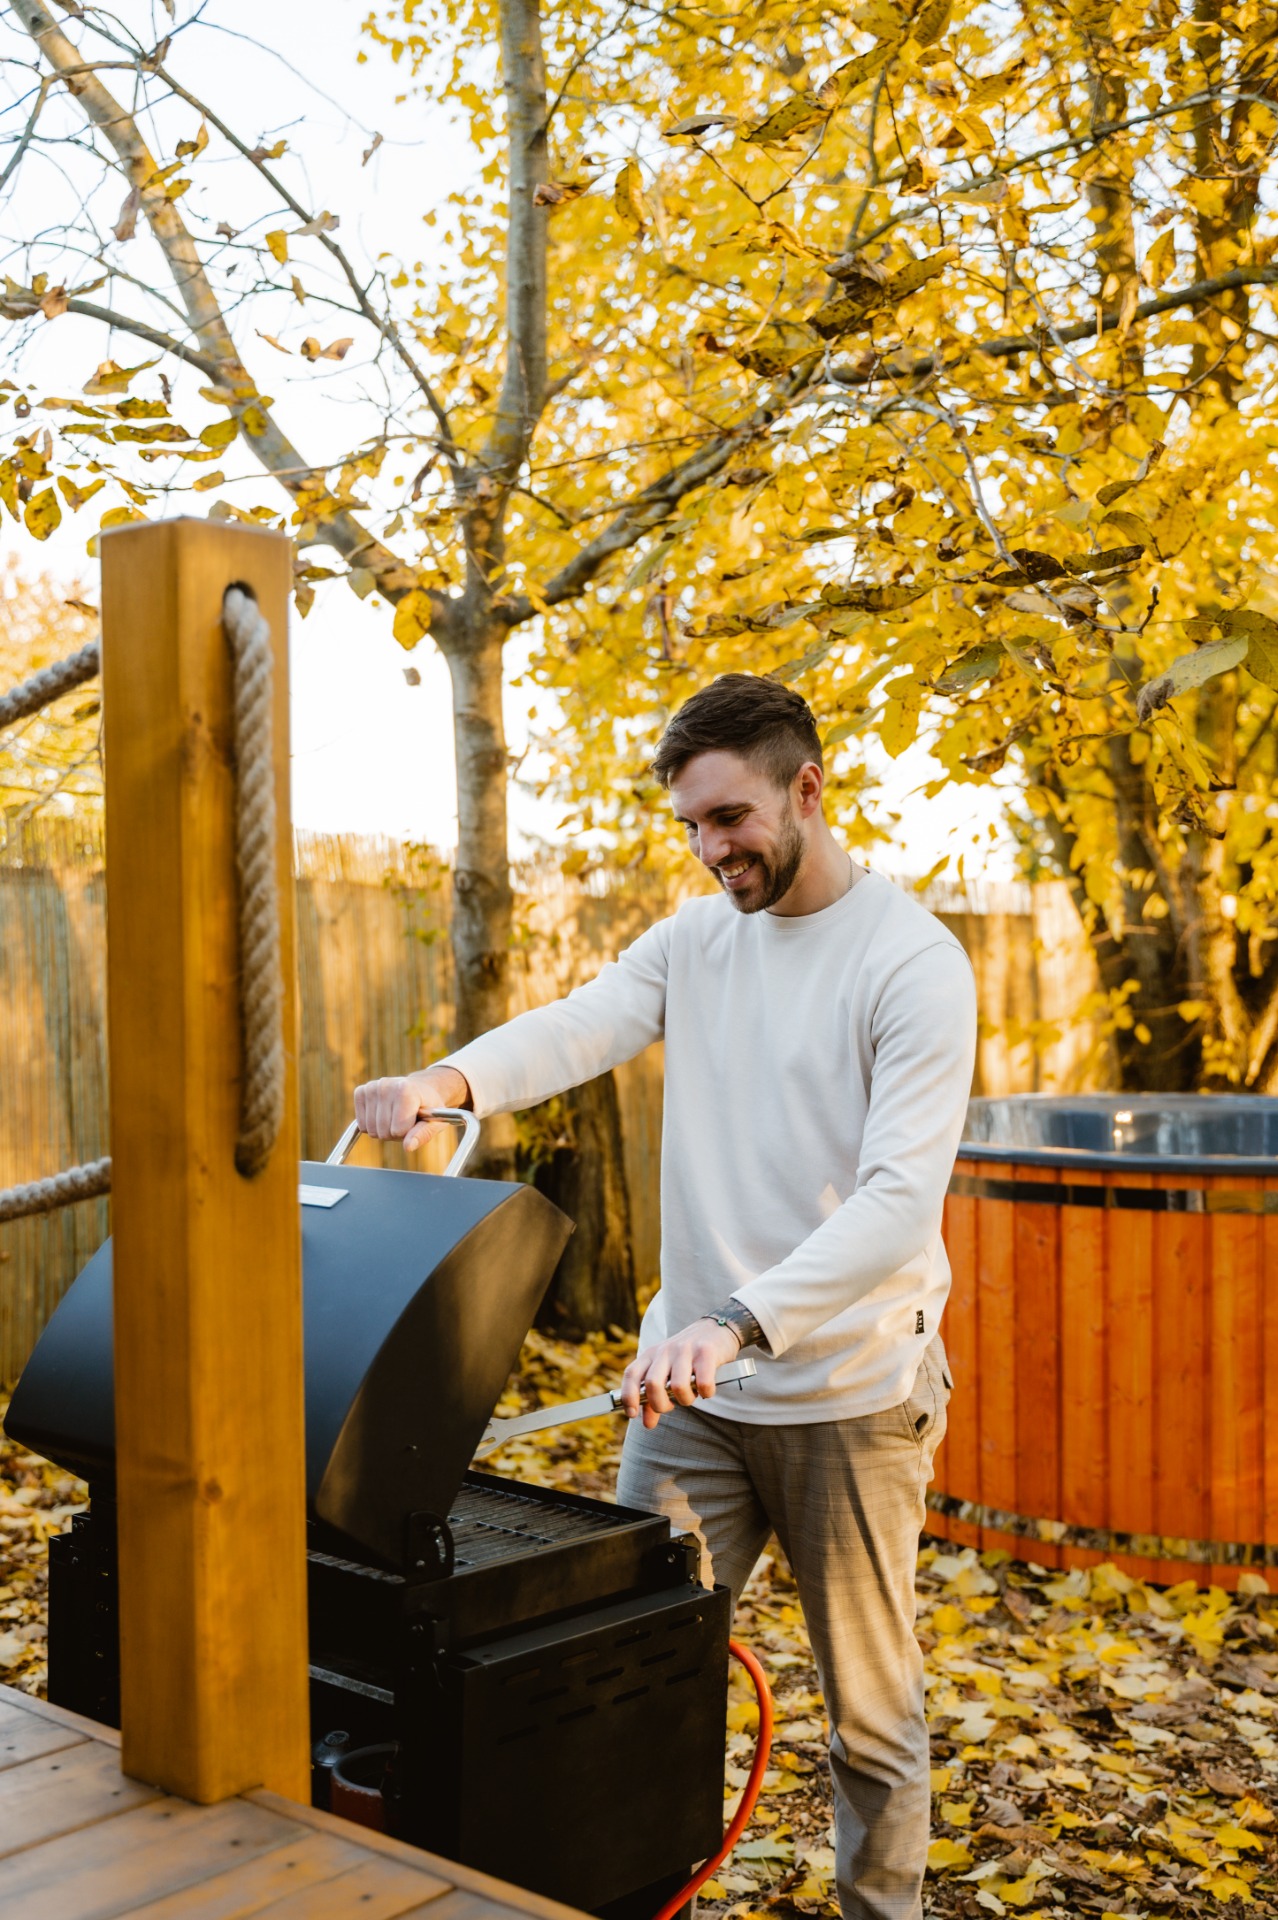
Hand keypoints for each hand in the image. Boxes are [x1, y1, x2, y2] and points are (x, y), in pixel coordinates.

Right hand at [353, 1064, 471, 1151]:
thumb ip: (422, 1134)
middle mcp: (386, 1085)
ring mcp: (371, 1088)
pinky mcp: (361, 1092)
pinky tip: (383, 1114)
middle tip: (405, 1120)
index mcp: (406, 1090)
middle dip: (395, 1133)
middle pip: (383, 1132)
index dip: (409, 1133)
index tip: (416, 1121)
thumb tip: (408, 1147)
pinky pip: (362, 1125)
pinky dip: (372, 1126)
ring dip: (384, 1130)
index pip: (398, 1131)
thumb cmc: (428, 1107)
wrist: (419, 1089)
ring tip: (395, 1117)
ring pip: (371, 1130)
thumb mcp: (435, 1122)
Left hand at [620, 1319, 742, 1429]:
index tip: (632, 1414)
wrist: (716, 1329)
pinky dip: (706, 1393)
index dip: (628, 1396)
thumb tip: (647, 1424)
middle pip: (652, 1383)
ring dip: (686, 1400)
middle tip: (670, 1407)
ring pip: (677, 1386)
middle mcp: (666, 1350)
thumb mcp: (667, 1372)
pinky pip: (703, 1383)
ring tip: (691, 1395)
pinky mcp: (706, 1352)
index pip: (632, 1374)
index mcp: (651, 1354)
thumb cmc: (688, 1357)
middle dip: (660, 1405)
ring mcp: (685, 1350)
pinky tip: (707, 1390)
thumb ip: (654, 1397)